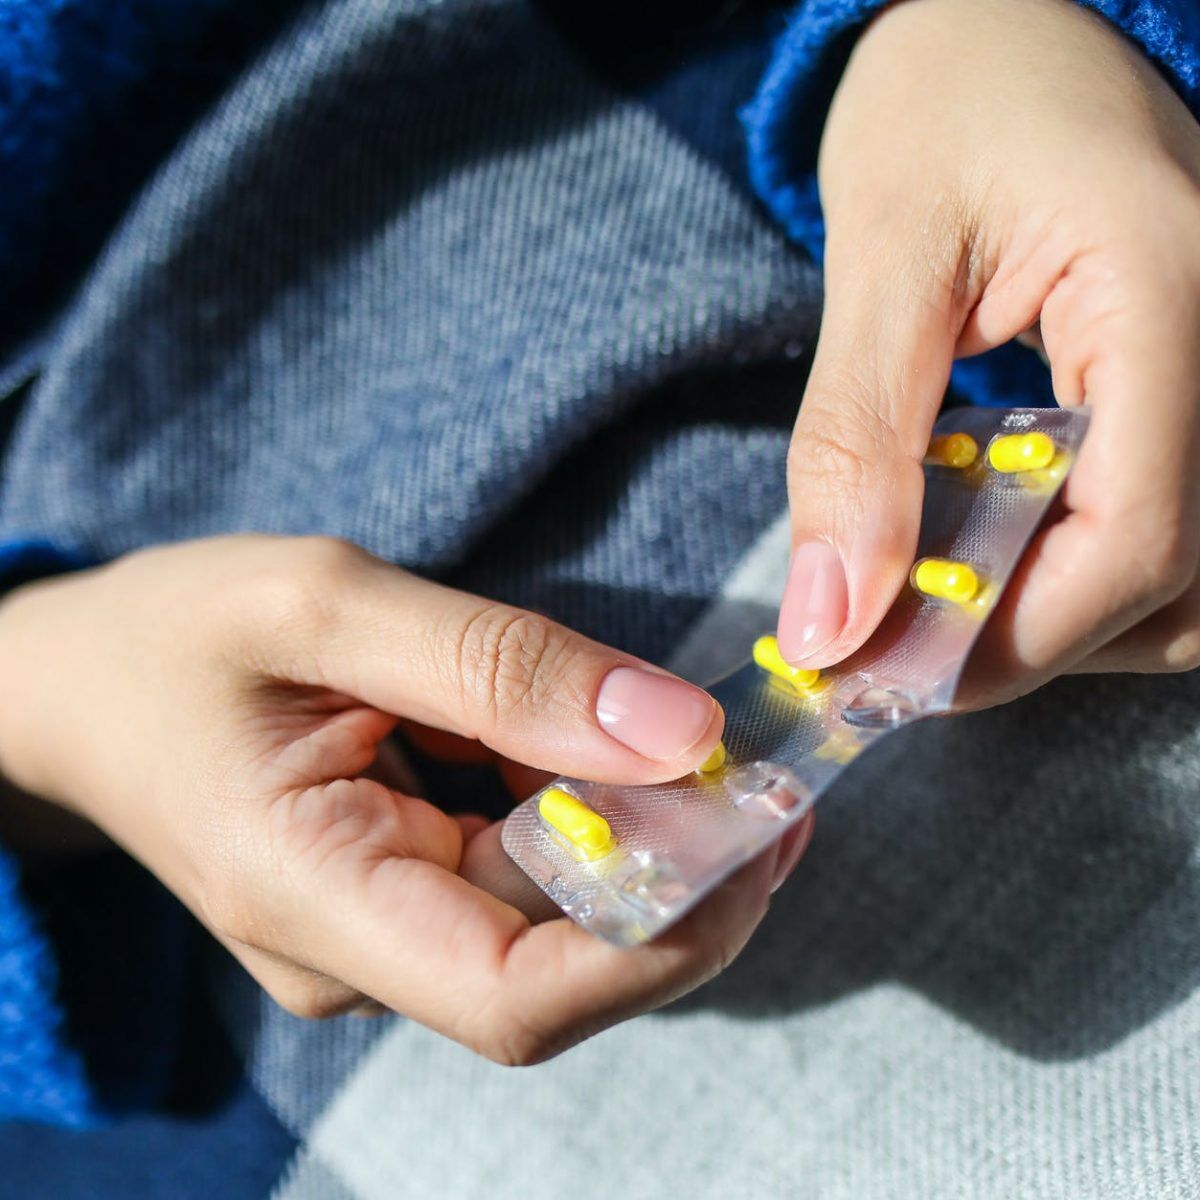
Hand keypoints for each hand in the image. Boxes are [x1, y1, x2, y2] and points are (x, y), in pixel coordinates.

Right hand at [0, 536, 809, 1061]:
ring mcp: (385, 932)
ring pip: (561, 919)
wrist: (83, 686)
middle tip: (768, 765)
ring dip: (649, 837)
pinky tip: (612, 742)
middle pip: (567, 964)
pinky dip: (593, 812)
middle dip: (687, 874)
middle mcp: (361, 954)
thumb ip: (497, 665)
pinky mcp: (405, 893)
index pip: (519, 999)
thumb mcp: (323, 605)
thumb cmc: (175, 637)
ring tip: (701, 741)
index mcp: (314, 900)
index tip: (758, 832)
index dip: (664, 938)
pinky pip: (528, 874)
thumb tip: (679, 732)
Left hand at [778, 0, 1199, 702]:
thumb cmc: (945, 102)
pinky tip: (991, 540)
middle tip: (897, 650)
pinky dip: (1078, 570)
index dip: (1016, 639)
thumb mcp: (882, 261)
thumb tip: (832, 620)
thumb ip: (854, 445)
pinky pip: (1171, 525)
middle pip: (1180, 584)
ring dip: (1060, 620)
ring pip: (1190, 578)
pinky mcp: (1194, 391)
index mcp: (1179, 297)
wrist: (1004, 24)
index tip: (893, 675)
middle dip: (1031, 643)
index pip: (1142, 536)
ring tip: (936, 598)